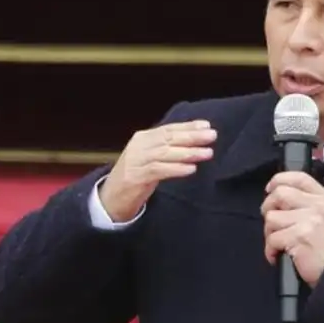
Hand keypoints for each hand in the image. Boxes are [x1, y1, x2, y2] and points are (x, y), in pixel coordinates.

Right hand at [98, 120, 216, 220]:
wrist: (111, 196)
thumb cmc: (136, 175)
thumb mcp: (151, 157)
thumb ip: (167, 147)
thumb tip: (195, 140)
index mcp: (143, 138)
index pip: (169, 129)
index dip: (188, 126)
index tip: (206, 126)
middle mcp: (139, 146)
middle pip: (168, 138)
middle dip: (192, 136)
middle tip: (212, 136)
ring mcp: (137, 161)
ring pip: (166, 153)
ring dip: (188, 153)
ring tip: (207, 153)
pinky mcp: (137, 177)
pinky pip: (160, 170)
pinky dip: (176, 169)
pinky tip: (191, 169)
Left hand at [261, 172, 323, 286]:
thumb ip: (309, 204)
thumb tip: (279, 196)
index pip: (299, 178)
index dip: (279, 180)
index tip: (270, 190)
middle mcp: (318, 206)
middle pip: (280, 194)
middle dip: (268, 207)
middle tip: (272, 222)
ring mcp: (308, 221)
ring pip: (272, 217)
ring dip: (269, 232)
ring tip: (278, 243)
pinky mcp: (298, 238)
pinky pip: (272, 239)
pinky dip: (270, 250)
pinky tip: (278, 255)